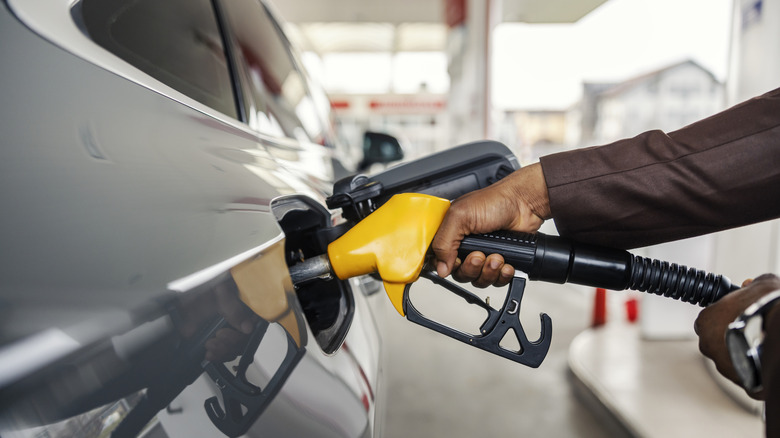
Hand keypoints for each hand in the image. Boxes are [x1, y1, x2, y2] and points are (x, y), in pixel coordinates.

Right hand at [431, 163, 550, 286]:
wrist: (524, 203)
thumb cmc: (494, 201)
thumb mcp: (460, 217)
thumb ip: (444, 242)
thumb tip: (440, 268)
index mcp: (451, 235)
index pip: (439, 261)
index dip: (447, 266)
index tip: (457, 260)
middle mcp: (465, 246)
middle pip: (460, 274)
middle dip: (471, 268)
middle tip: (479, 255)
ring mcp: (483, 255)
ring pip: (478, 279)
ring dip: (488, 271)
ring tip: (497, 256)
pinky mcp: (499, 262)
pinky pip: (496, 280)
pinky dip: (502, 275)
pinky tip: (506, 263)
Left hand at [695, 273, 779, 398]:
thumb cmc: (768, 309)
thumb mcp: (762, 285)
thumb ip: (753, 284)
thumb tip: (750, 284)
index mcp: (706, 321)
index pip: (708, 319)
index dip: (724, 316)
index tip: (737, 314)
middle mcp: (708, 345)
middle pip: (717, 341)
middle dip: (733, 336)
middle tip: (754, 329)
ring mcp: (725, 366)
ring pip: (733, 359)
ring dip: (745, 353)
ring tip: (765, 344)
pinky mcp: (743, 383)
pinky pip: (749, 376)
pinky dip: (757, 369)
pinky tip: (768, 358)